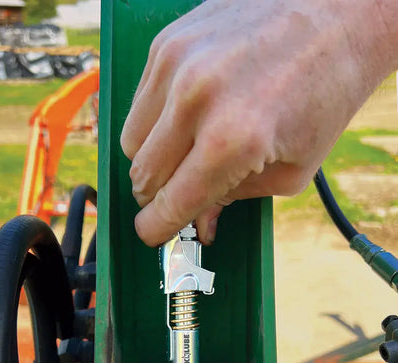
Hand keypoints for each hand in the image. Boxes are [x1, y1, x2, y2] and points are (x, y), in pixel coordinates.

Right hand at [121, 0, 397, 245]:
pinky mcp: (168, 41)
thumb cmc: (325, 93)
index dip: (157, 228)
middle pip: (142, 176)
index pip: (170, 203)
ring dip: (153, 158)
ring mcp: (176, 65)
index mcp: (231, 141)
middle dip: (156, 197)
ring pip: (132, 141)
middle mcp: (195, 100)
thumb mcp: (292, 168)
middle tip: (178, 195)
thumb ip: (235, 200)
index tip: (153, 234)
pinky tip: (190, 115)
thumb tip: (199, 223)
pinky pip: (140, 103)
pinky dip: (158, 121)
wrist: (338, 14)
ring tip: (188, 152)